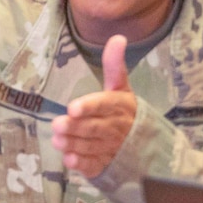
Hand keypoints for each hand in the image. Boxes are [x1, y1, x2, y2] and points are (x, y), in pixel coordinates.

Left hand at [50, 35, 137, 178]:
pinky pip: (94, 165)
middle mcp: (116, 127)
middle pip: (94, 128)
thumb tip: (118, 37)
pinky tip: (69, 160)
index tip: (73, 108)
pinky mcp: (105, 164)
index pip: (105, 105)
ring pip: (91, 146)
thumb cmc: (124, 110)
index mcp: (120, 106)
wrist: (145, 144)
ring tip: (57, 140)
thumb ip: (114, 65)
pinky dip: (82, 164)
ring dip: (74, 144)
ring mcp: (111, 148)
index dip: (89, 107)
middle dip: (76, 127)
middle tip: (57, 125)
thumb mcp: (121, 87)